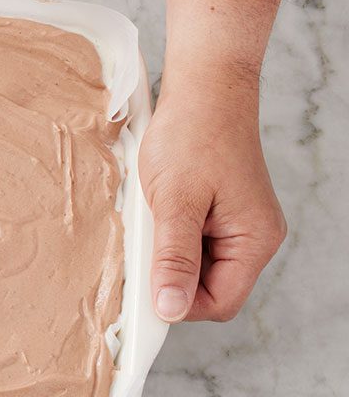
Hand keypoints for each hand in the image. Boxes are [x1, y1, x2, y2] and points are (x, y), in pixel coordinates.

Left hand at [138, 78, 285, 321]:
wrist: (203, 87)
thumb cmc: (193, 135)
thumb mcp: (176, 202)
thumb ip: (174, 258)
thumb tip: (170, 308)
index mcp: (254, 240)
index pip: (220, 302)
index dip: (179, 303)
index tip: (142, 289)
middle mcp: (253, 237)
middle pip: (209, 288)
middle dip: (171, 275)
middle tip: (143, 246)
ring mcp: (237, 224)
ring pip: (196, 265)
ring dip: (167, 253)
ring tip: (150, 220)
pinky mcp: (219, 212)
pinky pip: (192, 241)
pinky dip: (169, 235)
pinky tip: (154, 212)